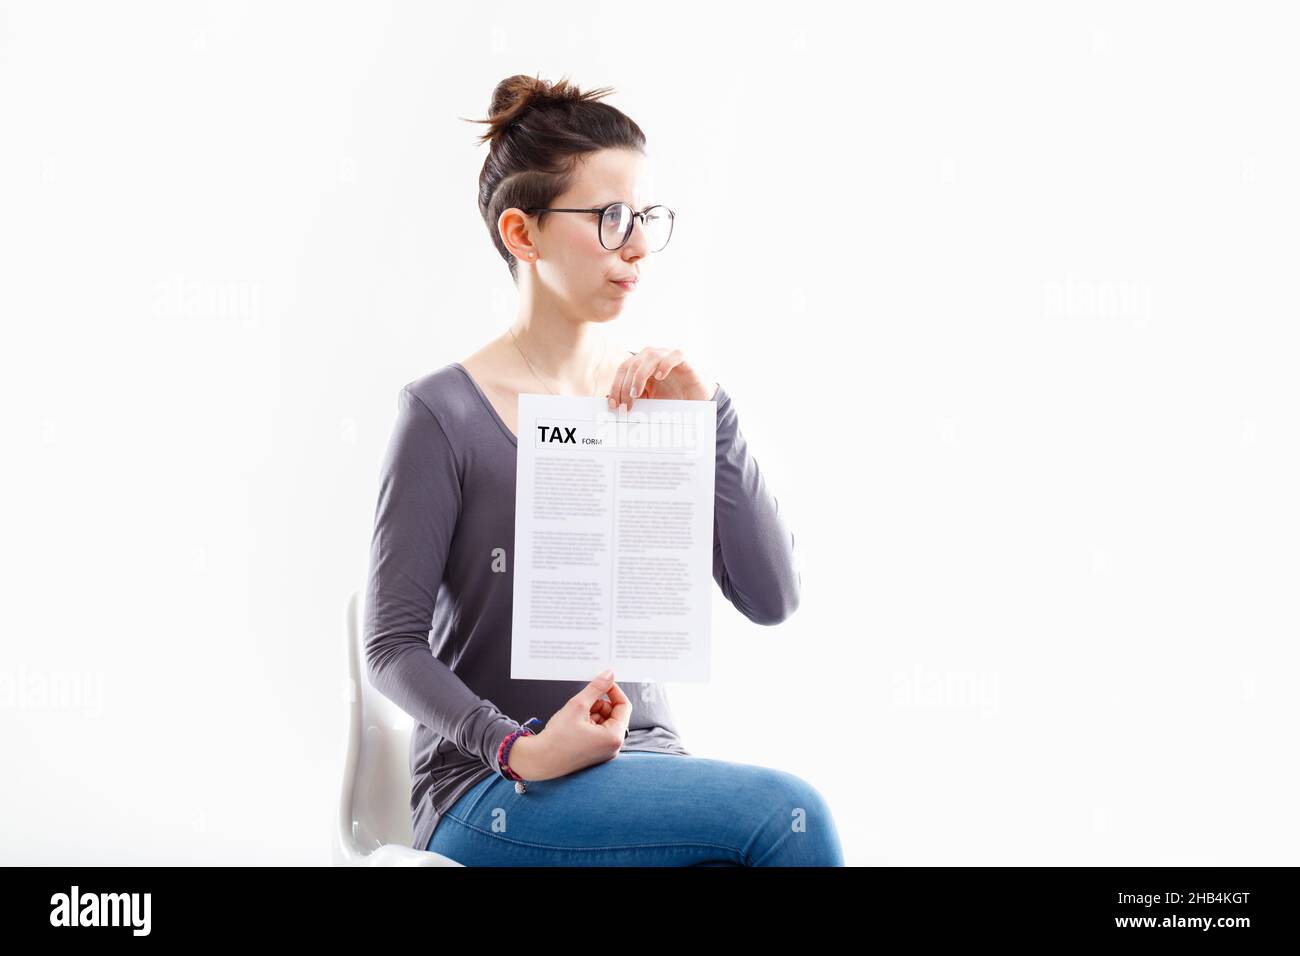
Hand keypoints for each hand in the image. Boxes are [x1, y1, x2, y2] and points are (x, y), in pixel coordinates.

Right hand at [506, 669, 630, 780]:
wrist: (539, 760)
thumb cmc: (557, 739)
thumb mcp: (578, 705)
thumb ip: (596, 688)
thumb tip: (609, 675)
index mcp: (614, 737)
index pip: (624, 706)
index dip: (614, 691)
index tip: (603, 683)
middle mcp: (613, 747)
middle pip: (614, 714)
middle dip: (600, 704)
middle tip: (583, 701)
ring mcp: (604, 752)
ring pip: (605, 722)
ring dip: (593, 713)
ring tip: (575, 715)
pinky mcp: (594, 754)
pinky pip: (598, 732)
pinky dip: (589, 724)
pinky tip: (574, 724)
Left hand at [606, 347, 718, 411]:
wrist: (695, 398)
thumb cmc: (671, 398)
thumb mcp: (649, 401)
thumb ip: (632, 399)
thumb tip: (608, 400)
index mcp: (640, 364)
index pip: (623, 371)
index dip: (615, 387)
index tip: (613, 405)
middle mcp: (651, 357)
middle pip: (631, 364)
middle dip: (625, 386)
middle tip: (625, 406)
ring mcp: (666, 355)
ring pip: (648, 357)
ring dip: (639, 376)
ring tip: (637, 394)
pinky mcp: (682, 358)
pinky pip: (673, 356)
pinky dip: (664, 365)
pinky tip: (660, 377)